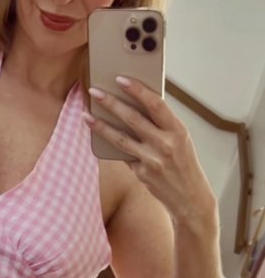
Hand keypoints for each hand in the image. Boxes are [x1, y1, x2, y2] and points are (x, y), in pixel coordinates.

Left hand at [84, 78, 216, 224]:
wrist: (189, 198)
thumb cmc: (184, 164)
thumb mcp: (181, 140)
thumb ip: (161, 125)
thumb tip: (135, 106)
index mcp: (178, 131)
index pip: (156, 104)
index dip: (137, 90)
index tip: (121, 79)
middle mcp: (165, 145)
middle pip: (133, 119)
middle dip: (111, 103)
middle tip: (94, 91)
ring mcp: (151, 160)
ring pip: (120, 139)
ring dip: (100, 126)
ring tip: (86, 115)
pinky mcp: (141, 173)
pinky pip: (123, 155)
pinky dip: (114, 146)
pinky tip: (101, 137)